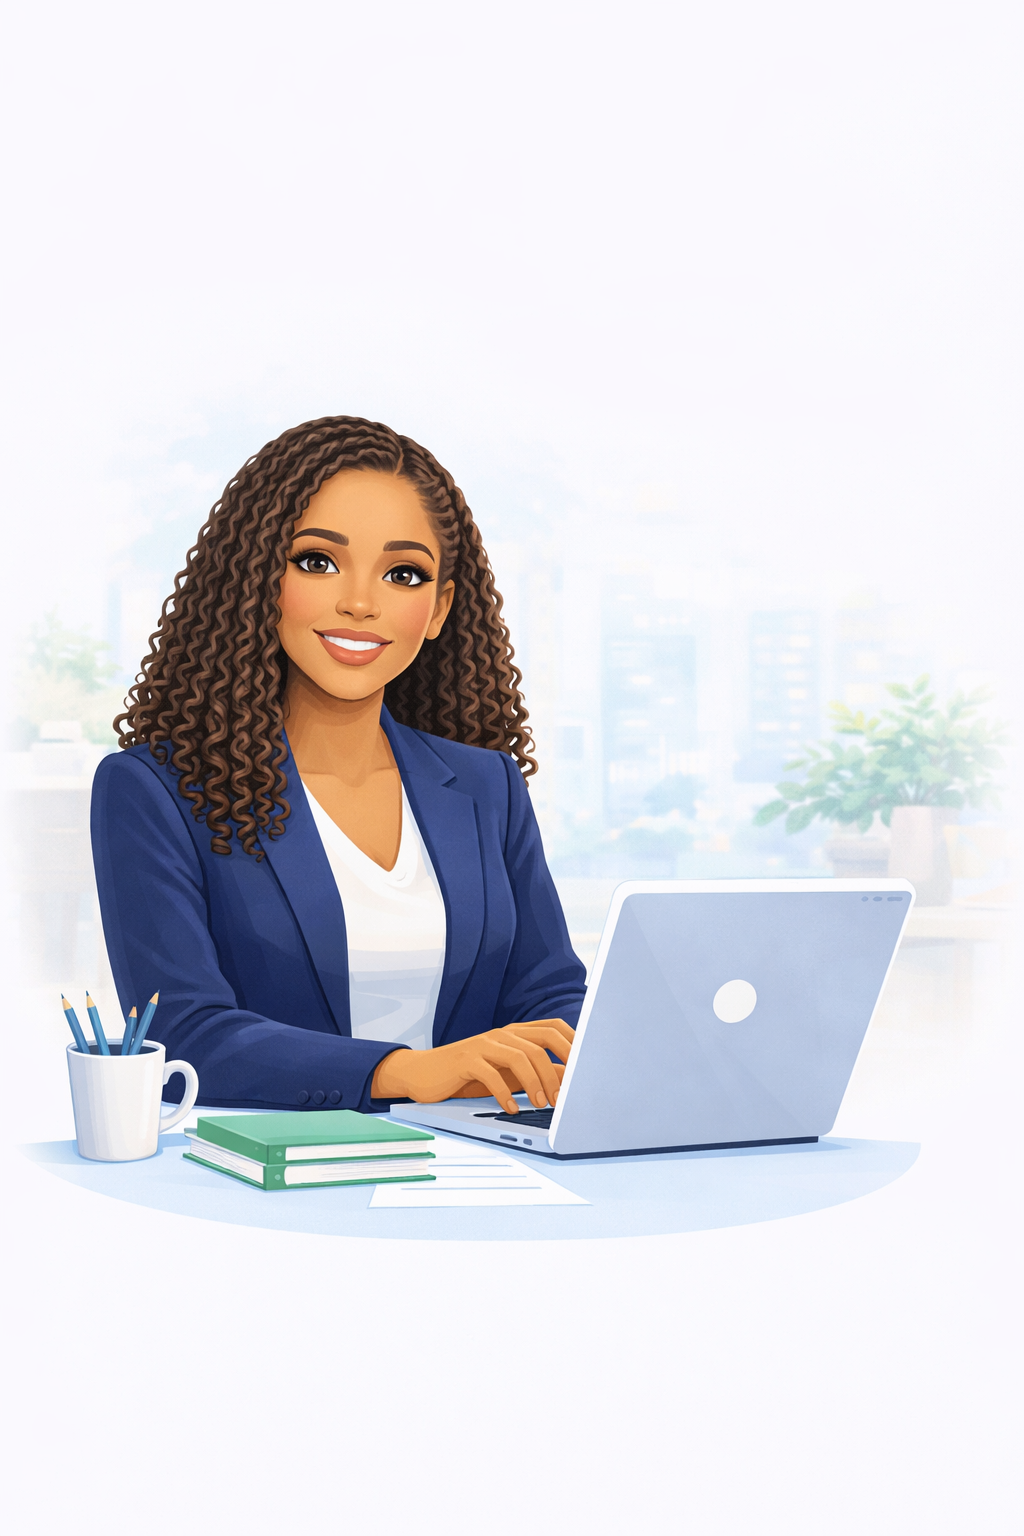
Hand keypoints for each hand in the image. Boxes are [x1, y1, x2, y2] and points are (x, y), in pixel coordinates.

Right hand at [371, 1019, 574, 1113]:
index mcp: (515, 1033)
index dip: (573, 1043)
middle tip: (563, 1097)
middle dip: (557, 1070)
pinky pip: (492, 1074)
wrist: (425, 1073)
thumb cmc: (470, 1075)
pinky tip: (511, 1108)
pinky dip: (505, 1094)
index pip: (553, 1027)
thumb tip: (570, 1079)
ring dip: (535, 1083)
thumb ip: (535, 1072)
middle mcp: (502, 1034)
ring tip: (541, 1104)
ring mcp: (484, 1044)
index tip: (586, 1067)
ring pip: (520, 1056)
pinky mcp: (466, 1059)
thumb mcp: (507, 1074)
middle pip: (541, 1042)